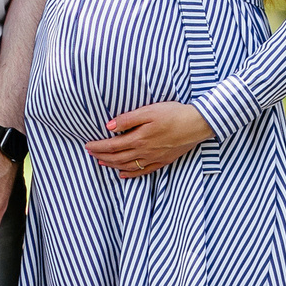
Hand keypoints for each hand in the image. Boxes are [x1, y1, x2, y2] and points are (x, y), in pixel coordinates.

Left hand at [85, 103, 212, 178]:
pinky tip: (123, 174)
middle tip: (90, 153)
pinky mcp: (163, 161)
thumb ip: (128, 119)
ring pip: (128, 166)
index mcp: (139, 138)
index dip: (98, 146)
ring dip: (113, 165)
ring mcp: (154, 158)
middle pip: (117, 158)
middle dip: (102, 156)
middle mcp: (144, 151)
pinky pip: (143, 171)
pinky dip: (131, 174)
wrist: (197, 124)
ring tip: (102, 162)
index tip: (88, 145)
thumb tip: (109, 126)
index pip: (112, 145)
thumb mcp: (149, 110)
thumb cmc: (174, 114)